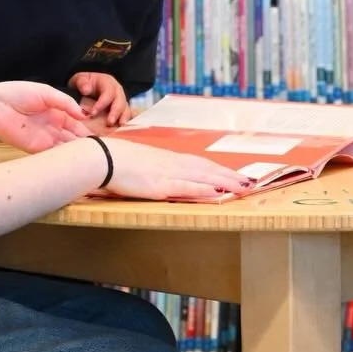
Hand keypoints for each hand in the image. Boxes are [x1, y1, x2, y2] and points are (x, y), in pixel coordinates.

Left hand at [0, 81, 91, 151]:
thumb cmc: (18, 94)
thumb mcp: (47, 93)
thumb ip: (66, 103)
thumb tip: (84, 114)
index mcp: (55, 111)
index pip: (76, 122)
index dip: (87, 128)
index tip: (100, 135)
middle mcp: (52, 126)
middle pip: (73, 136)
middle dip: (85, 142)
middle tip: (101, 149)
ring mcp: (45, 138)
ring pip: (66, 147)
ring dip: (77, 151)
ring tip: (94, 156)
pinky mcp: (36, 148)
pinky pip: (53, 154)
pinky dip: (65, 157)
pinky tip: (77, 159)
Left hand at [70, 71, 131, 126]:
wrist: (88, 87)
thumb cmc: (84, 84)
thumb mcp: (80, 80)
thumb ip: (82, 83)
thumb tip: (86, 90)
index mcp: (108, 82)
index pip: (108, 93)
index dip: (102, 103)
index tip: (92, 113)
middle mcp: (117, 91)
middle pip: (120, 101)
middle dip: (116, 112)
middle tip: (109, 123)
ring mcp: (121, 101)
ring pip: (126, 109)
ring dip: (123, 119)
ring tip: (119, 127)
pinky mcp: (121, 111)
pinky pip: (126, 117)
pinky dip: (124, 123)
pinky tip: (120, 130)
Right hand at [102, 138, 251, 203]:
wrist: (102, 158)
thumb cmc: (117, 160)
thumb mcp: (142, 163)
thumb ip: (156, 169)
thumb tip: (163, 175)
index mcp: (169, 159)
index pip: (201, 164)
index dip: (220, 170)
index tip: (235, 174)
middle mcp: (173, 164)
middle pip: (208, 169)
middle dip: (230, 175)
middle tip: (250, 182)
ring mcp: (168, 174)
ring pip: (204, 177)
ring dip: (225, 182)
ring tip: (243, 187)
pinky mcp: (160, 186)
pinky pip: (187, 188)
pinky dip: (204, 190)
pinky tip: (218, 193)